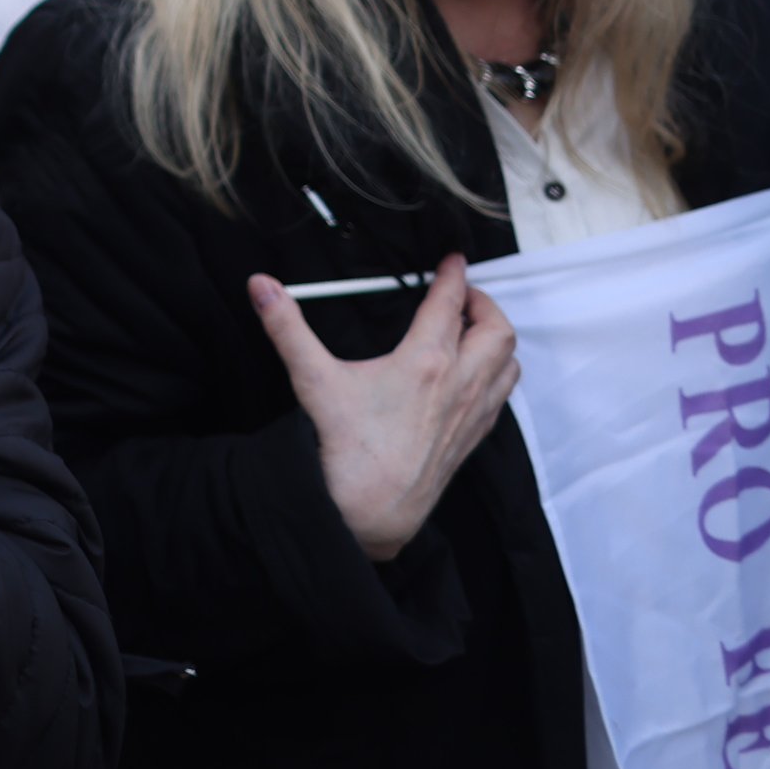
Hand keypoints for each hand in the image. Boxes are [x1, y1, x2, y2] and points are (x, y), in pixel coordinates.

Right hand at [249, 255, 519, 561]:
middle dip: (484, 304)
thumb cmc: (347, 448)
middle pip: (497, 329)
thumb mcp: (313, 379)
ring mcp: (471, 413)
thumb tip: (261, 286)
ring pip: (508, 362)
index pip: (449, 303)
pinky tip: (474, 376)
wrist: (371, 508)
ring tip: (473, 331)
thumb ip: (286, 327)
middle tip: (463, 295)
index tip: (452, 260)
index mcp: (425, 362)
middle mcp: (459, 384)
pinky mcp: (472, 438)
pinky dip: (497, 374)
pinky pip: (502, 395)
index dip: (453, 274)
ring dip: (497, 340)